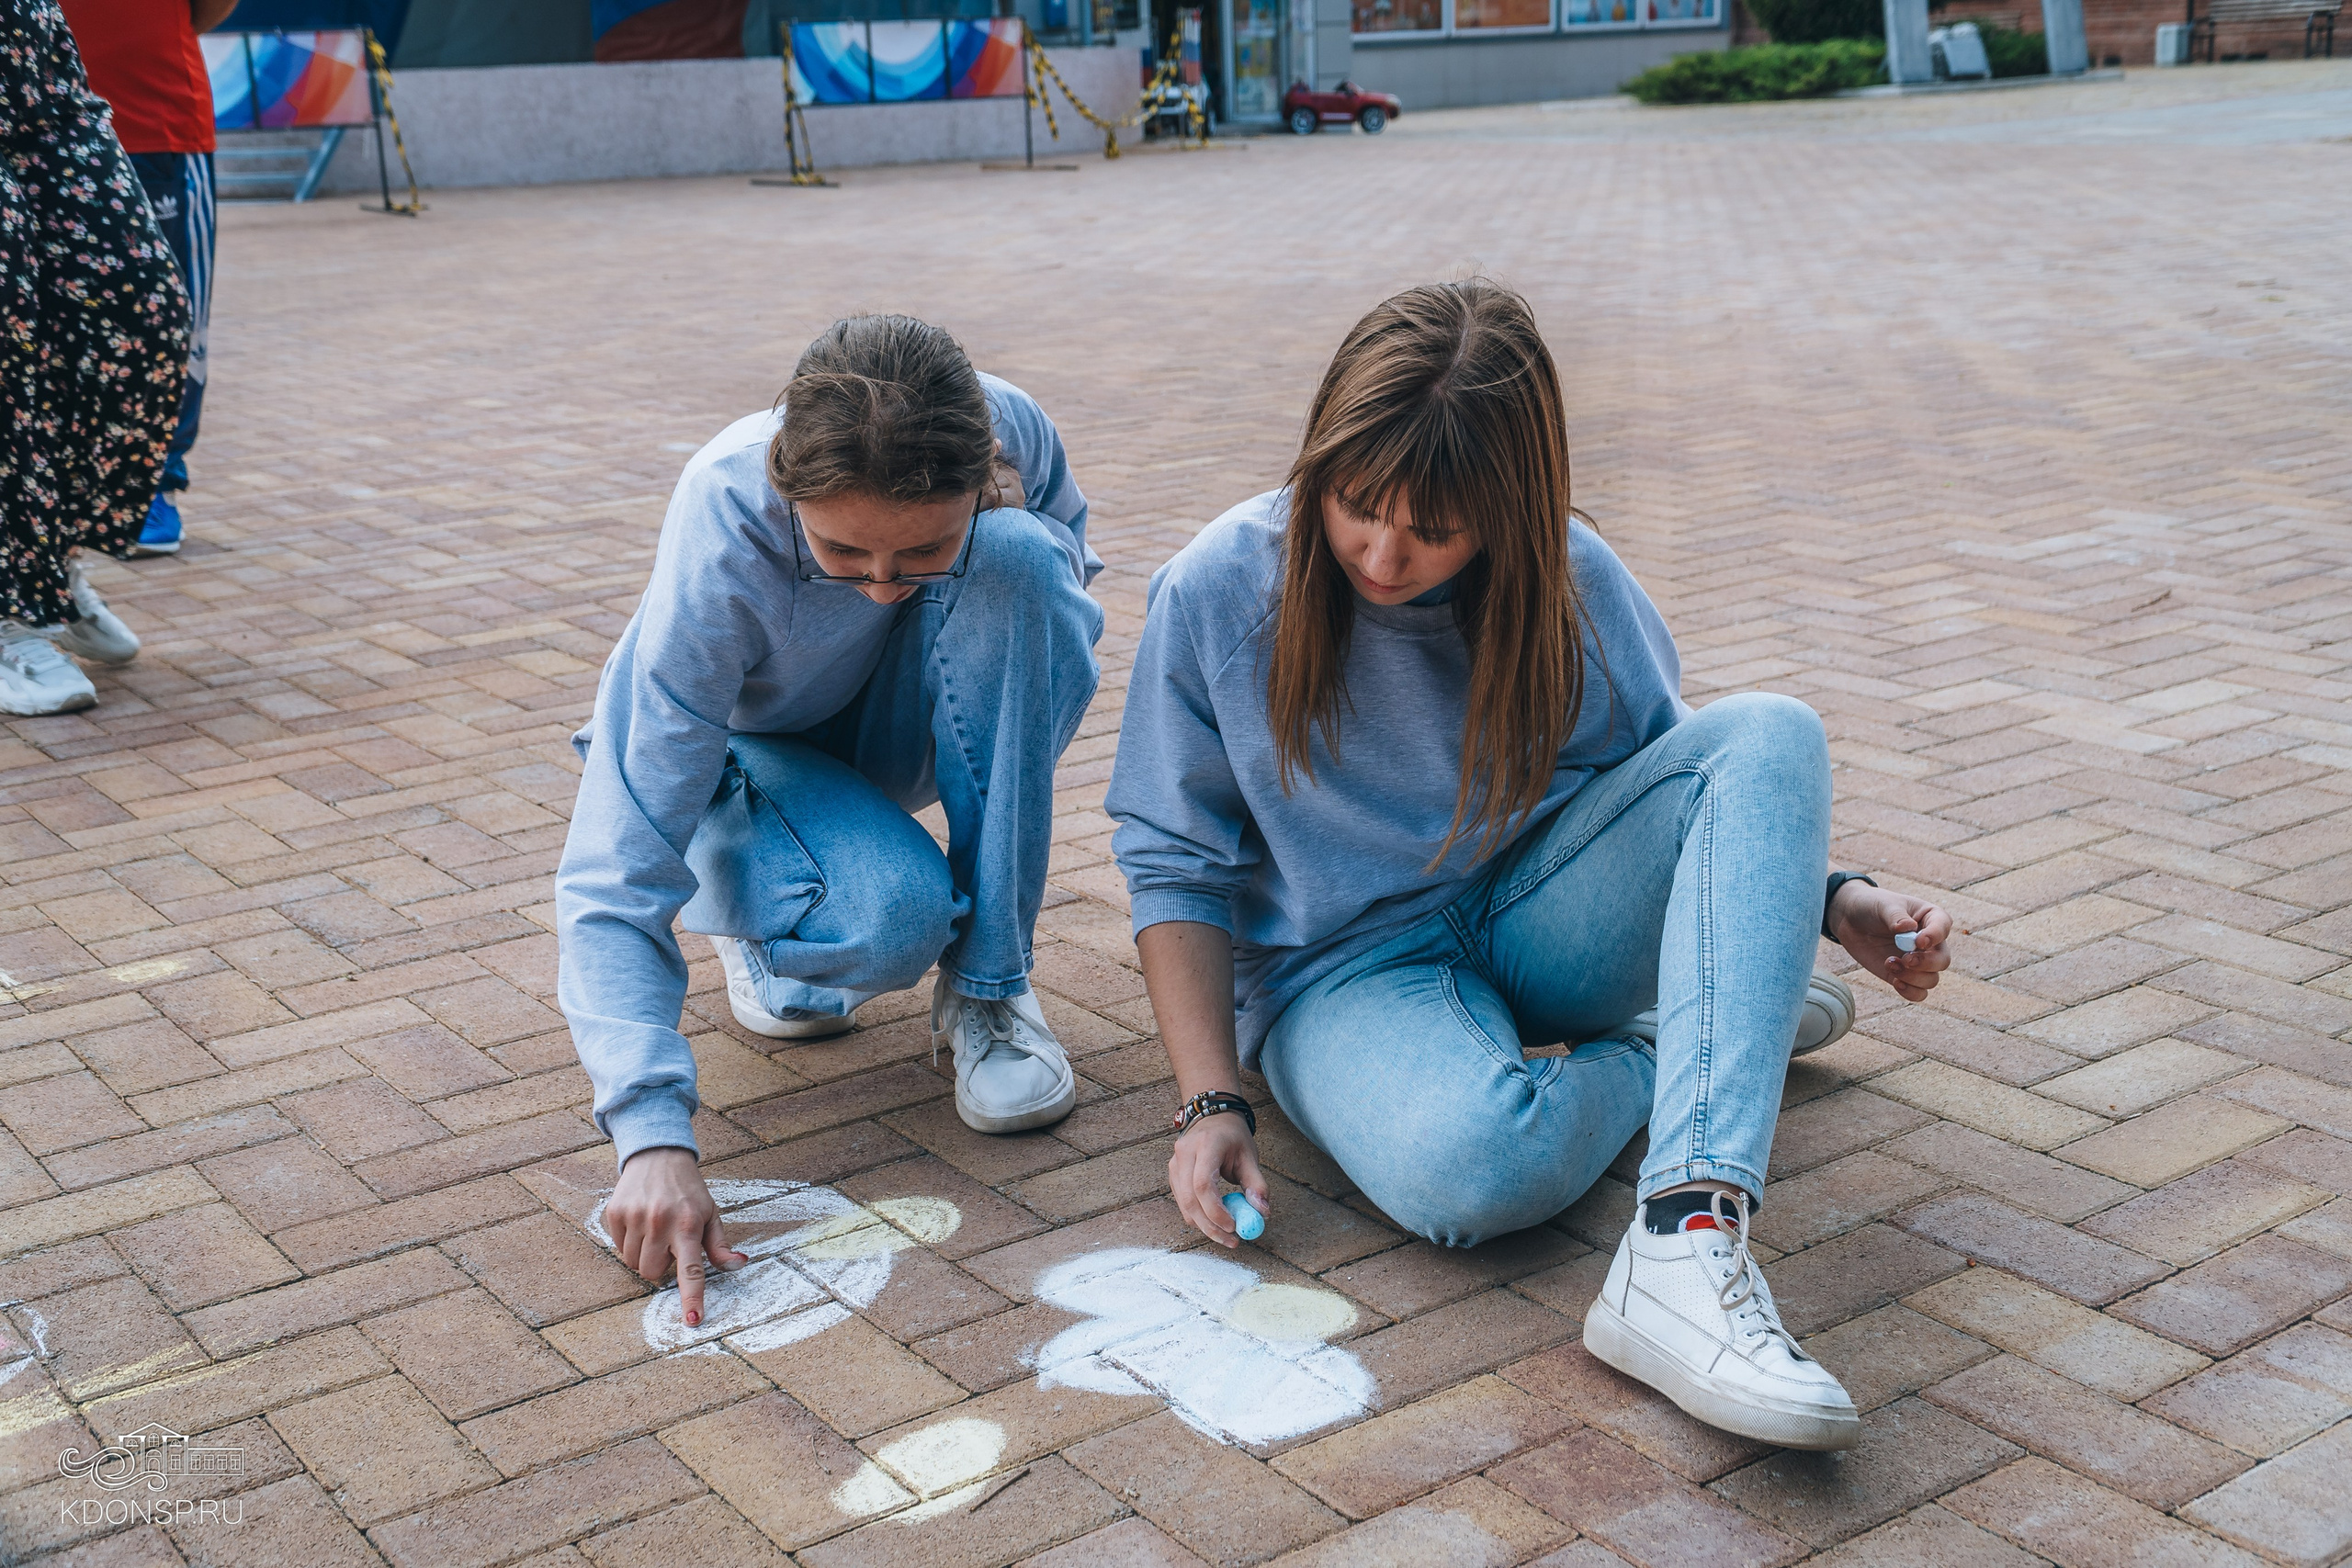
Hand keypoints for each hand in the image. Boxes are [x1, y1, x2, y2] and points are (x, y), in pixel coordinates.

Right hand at [604, 1147, 747, 1327]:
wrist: (658, 1155)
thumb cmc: (688, 1190)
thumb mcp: (709, 1214)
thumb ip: (720, 1245)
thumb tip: (739, 1264)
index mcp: (688, 1225)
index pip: (692, 1270)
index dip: (692, 1298)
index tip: (693, 1321)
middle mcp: (660, 1222)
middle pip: (654, 1273)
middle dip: (662, 1266)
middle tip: (669, 1243)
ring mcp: (634, 1217)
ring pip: (633, 1264)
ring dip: (644, 1256)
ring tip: (655, 1232)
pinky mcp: (615, 1213)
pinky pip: (618, 1248)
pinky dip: (629, 1243)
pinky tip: (640, 1223)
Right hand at [1168, 1110, 1268, 1248]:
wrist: (1212, 1117)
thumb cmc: (1232, 1137)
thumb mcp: (1249, 1156)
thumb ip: (1257, 1184)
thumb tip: (1262, 1213)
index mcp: (1206, 1145)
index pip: (1203, 1184)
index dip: (1216, 1210)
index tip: (1234, 1227)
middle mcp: (1184, 1154)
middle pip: (1191, 1200)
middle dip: (1211, 1226)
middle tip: (1231, 1240)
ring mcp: (1174, 1164)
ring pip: (1184, 1205)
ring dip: (1204, 1225)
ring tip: (1227, 1233)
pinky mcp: (1172, 1174)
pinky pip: (1183, 1203)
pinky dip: (1198, 1216)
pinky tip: (1215, 1220)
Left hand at [1829, 881, 1951, 1002]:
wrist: (1851, 920)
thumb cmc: (1872, 907)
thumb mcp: (1883, 906)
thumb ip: (1896, 916)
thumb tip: (1907, 928)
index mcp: (1931, 918)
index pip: (1943, 928)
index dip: (1935, 937)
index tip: (1918, 941)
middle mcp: (1931, 943)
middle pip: (1942, 960)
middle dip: (1926, 963)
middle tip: (1906, 959)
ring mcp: (1919, 961)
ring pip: (1931, 980)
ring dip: (1913, 978)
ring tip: (1889, 963)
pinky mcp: (1904, 976)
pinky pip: (1918, 993)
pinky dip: (1910, 992)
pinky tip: (1895, 981)